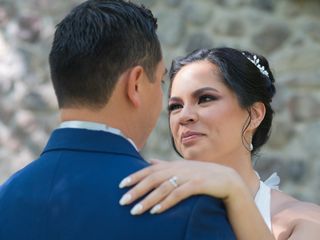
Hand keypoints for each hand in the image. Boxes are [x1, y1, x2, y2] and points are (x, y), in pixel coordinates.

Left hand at [118, 159, 242, 214]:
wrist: (227, 179)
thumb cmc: (202, 174)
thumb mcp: (182, 168)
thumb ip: (165, 165)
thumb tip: (149, 161)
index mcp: (173, 165)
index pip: (150, 170)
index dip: (135, 176)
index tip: (121, 185)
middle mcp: (179, 168)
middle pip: (153, 179)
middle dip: (137, 190)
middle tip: (122, 201)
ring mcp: (188, 176)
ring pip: (163, 188)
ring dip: (148, 200)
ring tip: (135, 211)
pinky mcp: (198, 185)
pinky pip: (179, 194)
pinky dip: (166, 203)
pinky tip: (156, 211)